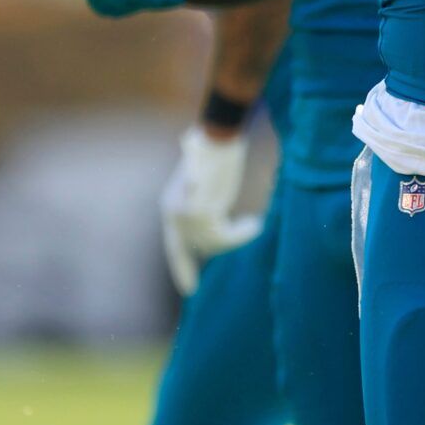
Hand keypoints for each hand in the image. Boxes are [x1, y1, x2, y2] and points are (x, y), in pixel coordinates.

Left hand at [160, 124, 261, 295]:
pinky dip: (242, 233)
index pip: (173, 247)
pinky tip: (255, 222)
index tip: (189, 291)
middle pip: (197, 248)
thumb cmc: (217, 151)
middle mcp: (172, 213)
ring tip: (254, 223)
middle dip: (224, 245)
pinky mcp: (202, 212)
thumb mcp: (204, 183)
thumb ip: (203, 206)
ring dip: (237, 237)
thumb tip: (211, 237)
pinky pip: (225, 236)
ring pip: (214, 244)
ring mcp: (185, 214)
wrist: (219, 134)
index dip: (182, 268)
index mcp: (170, 206)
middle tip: (248, 232)